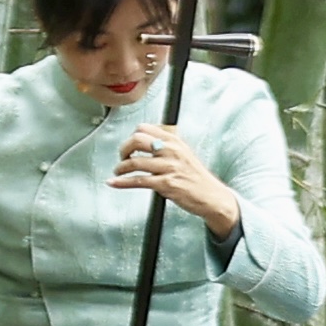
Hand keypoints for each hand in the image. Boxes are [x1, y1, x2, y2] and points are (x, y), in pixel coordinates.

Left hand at [114, 123, 242, 240]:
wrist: (212, 196)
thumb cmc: (197, 178)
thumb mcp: (184, 154)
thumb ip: (167, 146)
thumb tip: (145, 141)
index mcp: (175, 141)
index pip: (145, 128)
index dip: (132, 136)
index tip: (129, 146)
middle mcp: (172, 151)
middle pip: (137, 140)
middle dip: (123, 149)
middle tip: (122, 157)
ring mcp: (169, 167)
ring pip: (134, 162)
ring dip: (120, 168)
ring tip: (118, 172)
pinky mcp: (166, 184)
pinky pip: (137, 181)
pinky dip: (121, 182)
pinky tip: (114, 182)